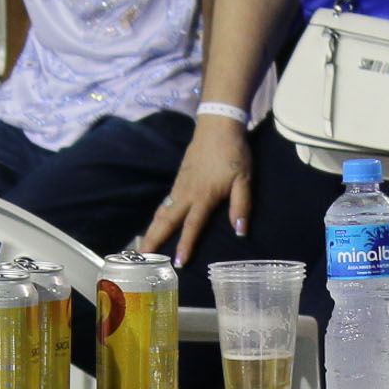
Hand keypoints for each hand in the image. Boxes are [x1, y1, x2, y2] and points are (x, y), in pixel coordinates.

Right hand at [140, 117, 250, 256]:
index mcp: (204, 196)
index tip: (177, 263)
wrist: (218, 126)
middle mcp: (187, 193)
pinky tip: (157, 223)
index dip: (185, 245)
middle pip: (167, 221)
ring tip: (144, 246)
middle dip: (154, 239)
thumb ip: (242, 206)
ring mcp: (180, 185)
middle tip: (143, 257)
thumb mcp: (244, 179)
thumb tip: (240, 231)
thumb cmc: (234, 153)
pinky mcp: (179, 179)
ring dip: (152, 229)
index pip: (192, 226)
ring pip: (162, 211)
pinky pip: (165, 202)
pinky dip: (158, 216)